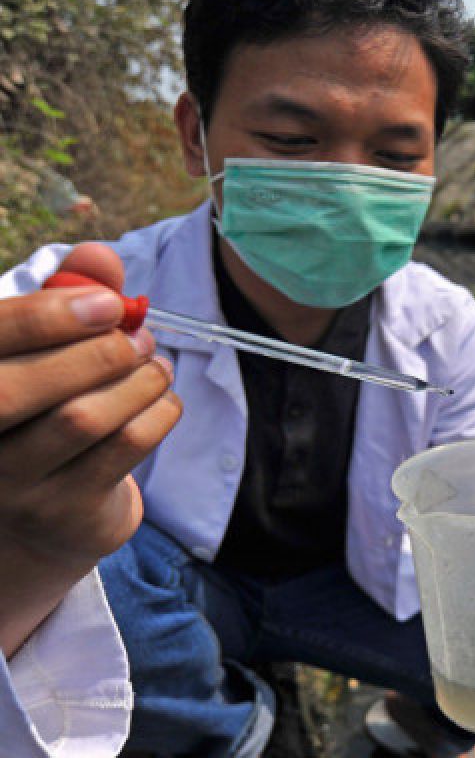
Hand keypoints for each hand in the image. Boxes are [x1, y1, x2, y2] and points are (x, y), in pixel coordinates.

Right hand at [0, 243, 181, 656]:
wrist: (46, 515)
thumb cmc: (48, 409)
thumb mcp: (50, 350)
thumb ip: (71, 294)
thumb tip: (99, 255)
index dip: (48, 314)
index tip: (108, 304)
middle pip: (17, 390)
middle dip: (96, 353)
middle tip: (139, 340)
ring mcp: (10, 485)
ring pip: (80, 419)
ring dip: (137, 382)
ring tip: (156, 368)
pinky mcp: (63, 512)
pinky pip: (124, 448)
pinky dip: (158, 413)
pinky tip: (163, 401)